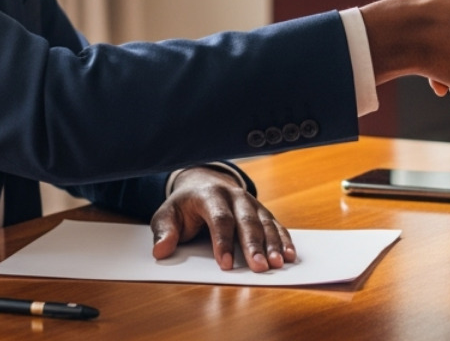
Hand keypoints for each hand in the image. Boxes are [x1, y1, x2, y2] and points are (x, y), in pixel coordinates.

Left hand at [150, 166, 295, 272]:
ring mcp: (250, 202)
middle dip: (254, 245)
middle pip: (247, 220)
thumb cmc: (184, 206)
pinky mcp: (260, 210)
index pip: (219, 218)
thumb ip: (164, 231)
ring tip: (278, 264)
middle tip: (260, 267)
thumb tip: (161, 249)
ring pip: (265, 222)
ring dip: (273, 243)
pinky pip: (275, 224)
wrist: (201, 183)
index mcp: (209, 195)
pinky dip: (283, 239)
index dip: (223, 242)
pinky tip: (289, 255)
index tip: (226, 264)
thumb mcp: (167, 214)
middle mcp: (234, 195)